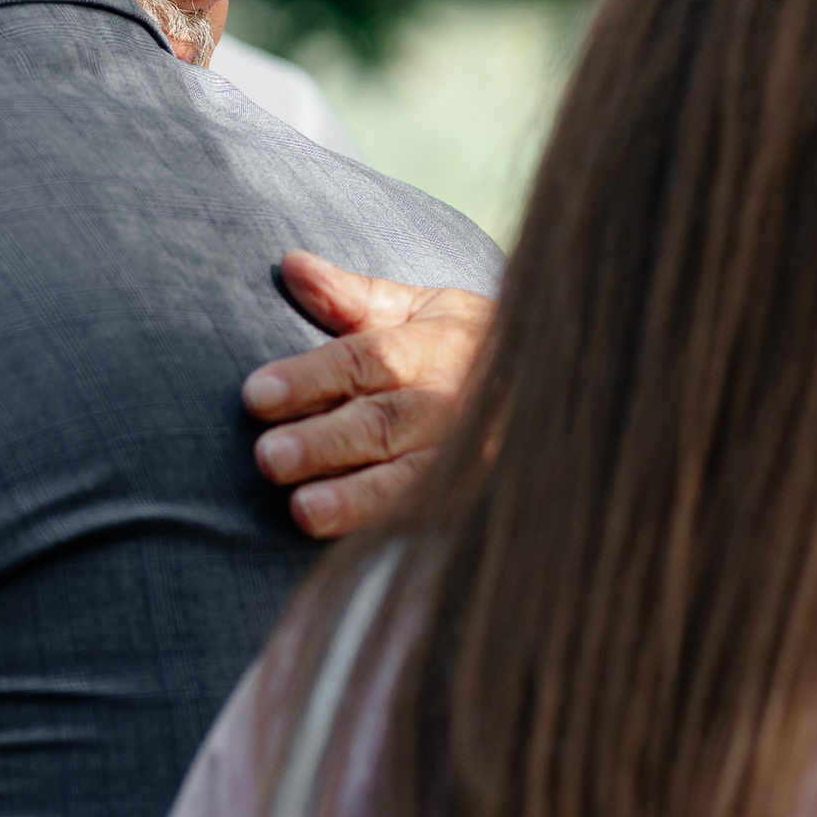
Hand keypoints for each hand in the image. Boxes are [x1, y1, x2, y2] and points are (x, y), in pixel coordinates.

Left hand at [242, 250, 493, 538]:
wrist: (561, 387)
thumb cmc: (466, 346)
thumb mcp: (421, 308)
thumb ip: (352, 296)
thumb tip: (291, 265)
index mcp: (434, 349)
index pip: (364, 361)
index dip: (310, 378)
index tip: (255, 394)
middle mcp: (451, 406)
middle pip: (382, 424)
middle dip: (325, 442)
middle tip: (268, 456)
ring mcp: (468, 458)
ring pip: (408, 480)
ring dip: (355, 498)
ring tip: (304, 510)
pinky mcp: (476, 501)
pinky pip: (433, 521)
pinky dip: (392, 534)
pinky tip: (350, 552)